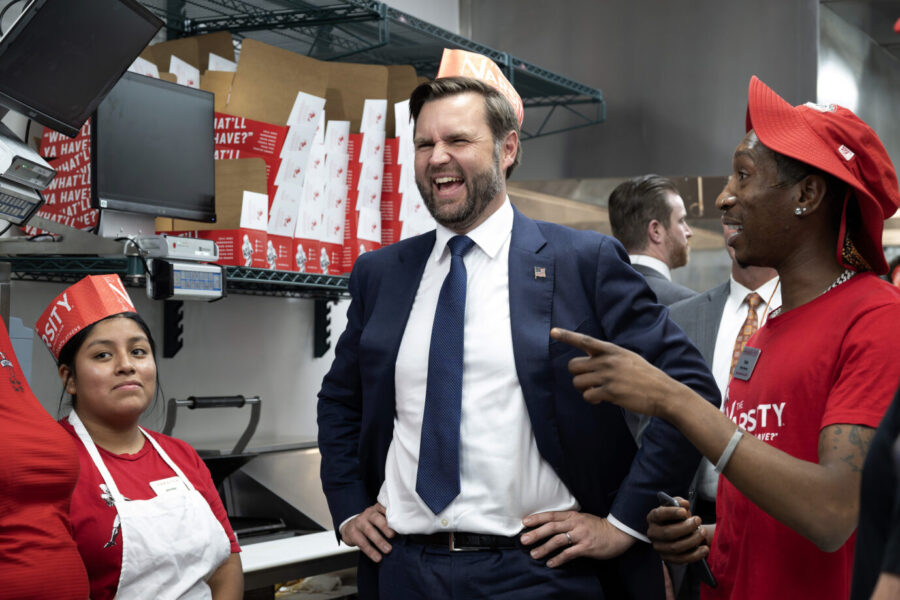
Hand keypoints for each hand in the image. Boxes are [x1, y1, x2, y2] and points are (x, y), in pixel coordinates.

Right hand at [339, 503, 394, 562]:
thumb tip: (404, 533)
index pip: (385, 509)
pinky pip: (362, 543)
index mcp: (376, 508)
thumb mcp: (378, 519)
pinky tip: (377, 557)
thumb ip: (388, 522)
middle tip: (392, 536)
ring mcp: (359, 522)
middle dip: (385, 527)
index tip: (400, 523)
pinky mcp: (353, 533)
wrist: (349, 528)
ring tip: (388, 550)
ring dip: (379, 541)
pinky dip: (371, 551)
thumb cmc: (369, 525)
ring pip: (369, 531)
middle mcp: (368, 513)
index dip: (392, 515)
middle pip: (376, 518)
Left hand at [520, 510, 635, 567]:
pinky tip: (550, 563)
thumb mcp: (581, 518)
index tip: (524, 523)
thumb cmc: (596, 526)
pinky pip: (569, 553)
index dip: (537, 519)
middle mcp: (575, 524)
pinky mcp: (586, 547)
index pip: (551, 516)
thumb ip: (567, 521)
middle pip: (551, 527)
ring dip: (544, 548)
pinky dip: (558, 558)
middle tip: (524, 540)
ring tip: (534, 554)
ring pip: (558, 540)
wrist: (617, 533)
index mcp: (572, 515)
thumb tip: (548, 526)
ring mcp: (581, 535)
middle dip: (536, 533)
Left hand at [550, 327, 686, 417]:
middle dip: (578, 375)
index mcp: (612, 350)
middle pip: (574, 366)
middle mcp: (607, 361)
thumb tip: (589, 354)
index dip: (567, 336)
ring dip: (584, 389)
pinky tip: (603, 399)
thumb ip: (608, 355)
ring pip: (577, 382)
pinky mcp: (610, 392)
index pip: (585, 340)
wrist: (663, 392)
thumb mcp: (628, 358)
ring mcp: (608, 376)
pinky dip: (592, 399)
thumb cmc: (645, 376)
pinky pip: (588, 396)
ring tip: (598, 391)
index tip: (552, 331)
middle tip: (590, 381)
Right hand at [646, 496, 710, 563]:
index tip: (684, 511)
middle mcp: (652, 533)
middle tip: (698, 520)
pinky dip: (695, 555)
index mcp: (653, 518)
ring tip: (703, 532)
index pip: (659, 515)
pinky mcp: (667, 558)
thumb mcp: (677, 507)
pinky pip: (681, 559)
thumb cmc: (678, 518)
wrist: (680, 532)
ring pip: (675, 547)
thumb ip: (679, 502)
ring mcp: (659, 547)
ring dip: (692, 540)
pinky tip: (705, 549)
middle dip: (686, 527)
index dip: (671, 513)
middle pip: (668, 533)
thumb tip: (684, 504)